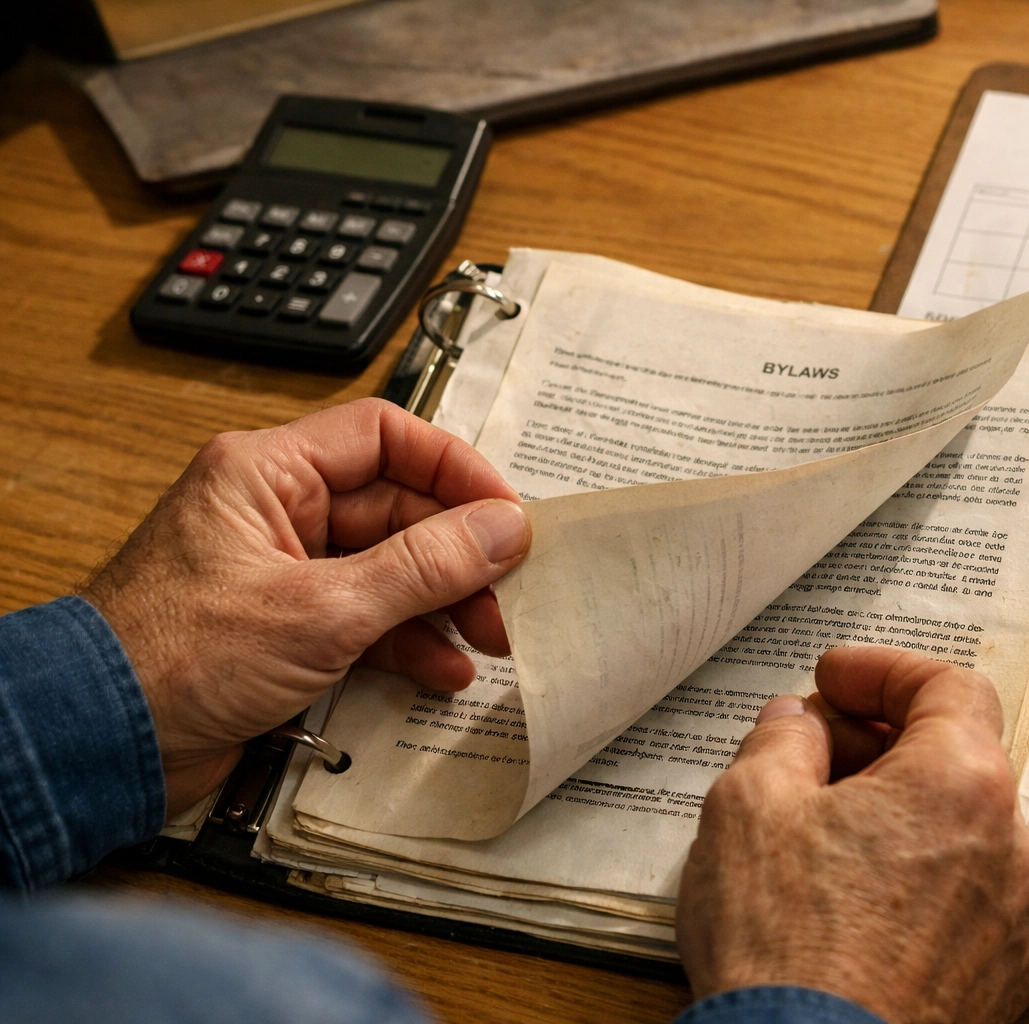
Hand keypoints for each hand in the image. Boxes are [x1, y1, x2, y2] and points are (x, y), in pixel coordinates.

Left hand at [82, 398, 530, 815]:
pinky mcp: (288, 629)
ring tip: (488, 636)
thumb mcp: (323, 609)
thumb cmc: (173, 659)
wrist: (100, 744)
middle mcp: (278, 513)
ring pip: (390, 568)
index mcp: (268, 474)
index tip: (506, 513)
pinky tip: (442, 668)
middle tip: (507, 591)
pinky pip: (369, 618)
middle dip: (458, 554)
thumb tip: (502, 528)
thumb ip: (423, 566)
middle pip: (398, 509)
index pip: (386, 437)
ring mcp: (284, 573)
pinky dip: (410, 641)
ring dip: (443, 603)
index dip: (455, 470)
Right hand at [676, 647, 1028, 1023]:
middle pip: (954, 760)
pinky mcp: (1000, 983)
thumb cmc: (783, 949)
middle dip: (879, 745)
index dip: (884, 672)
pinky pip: (962, 904)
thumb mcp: (748, 807)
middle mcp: (1008, 847)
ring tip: (819, 834)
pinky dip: (916, 883)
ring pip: (959, 835)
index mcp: (960, 783)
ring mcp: (1010, 922)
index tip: (833, 680)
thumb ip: (780, 741)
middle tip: (808, 753)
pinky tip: (852, 904)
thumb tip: (798, 724)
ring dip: (897, 816)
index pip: (949, 686)